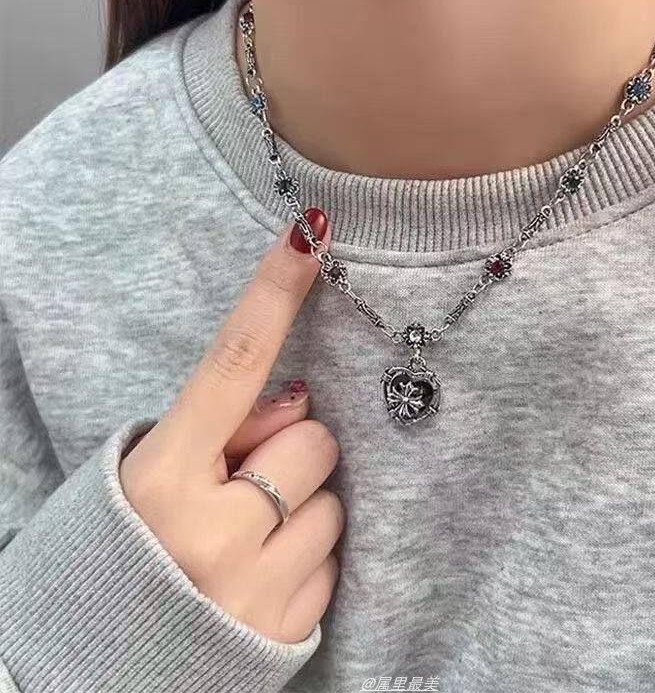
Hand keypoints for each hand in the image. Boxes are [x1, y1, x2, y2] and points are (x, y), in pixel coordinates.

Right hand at [120, 216, 342, 643]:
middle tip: (249, 485)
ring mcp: (255, 587)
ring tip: (250, 541)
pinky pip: (334, 561)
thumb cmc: (117, 554)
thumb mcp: (144, 478)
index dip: (272, 295)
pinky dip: (307, 560)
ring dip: (303, 509)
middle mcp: (212, 533)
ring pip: (334, 502)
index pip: (231, 364)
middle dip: (294, 454)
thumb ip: (219, 431)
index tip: (308, 237)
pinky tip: (262, 579)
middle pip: (313, 442)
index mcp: (161, 479)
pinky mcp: (288, 628)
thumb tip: (300, 399)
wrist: (88, 673)